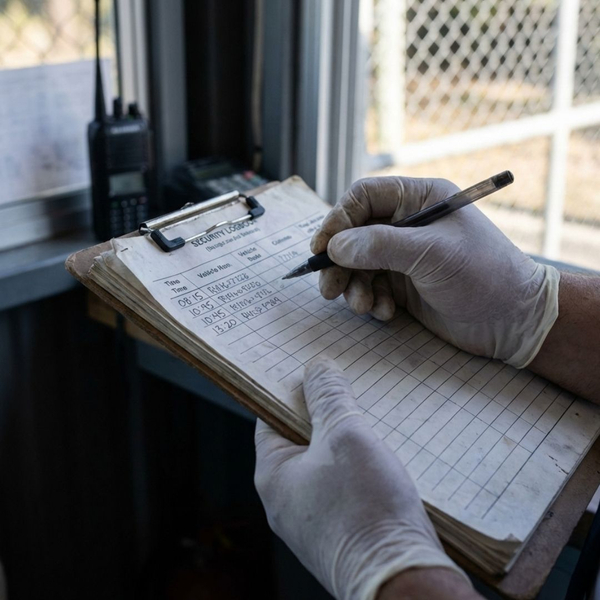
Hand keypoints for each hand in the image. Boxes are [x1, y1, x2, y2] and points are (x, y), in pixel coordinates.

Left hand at [254, 359, 467, 599]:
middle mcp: (286, 501)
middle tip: (349, 391)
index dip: (293, 392)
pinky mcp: (342, 535)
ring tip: (371, 422)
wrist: (401, 581)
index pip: (271, 418)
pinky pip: (343, 490)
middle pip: (300, 441)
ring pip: (325, 466)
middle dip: (325, 416)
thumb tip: (317, 368)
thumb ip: (329, 397)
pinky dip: (358, 470)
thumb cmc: (366, 508)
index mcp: (273, 475)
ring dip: (345, 443)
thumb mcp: (345, 436)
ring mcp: (313, 522)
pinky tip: (382, 459)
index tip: (315, 372)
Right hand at [311, 176, 559, 367]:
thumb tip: (335, 246)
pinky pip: (371, 287)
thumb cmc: (483, 274)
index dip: (338, 220)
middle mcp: (407, 224)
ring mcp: (404, 255)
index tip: (321, 248)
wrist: (513, 320)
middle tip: (329, 288)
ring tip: (362, 306)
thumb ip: (380, 246)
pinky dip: (371, 301)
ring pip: (358, 264)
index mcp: (419, 200)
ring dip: (354, 286)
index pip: (364, 198)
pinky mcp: (403, 284)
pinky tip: (386, 313)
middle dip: (340, 262)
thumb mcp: (431, 254)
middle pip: (354, 234)